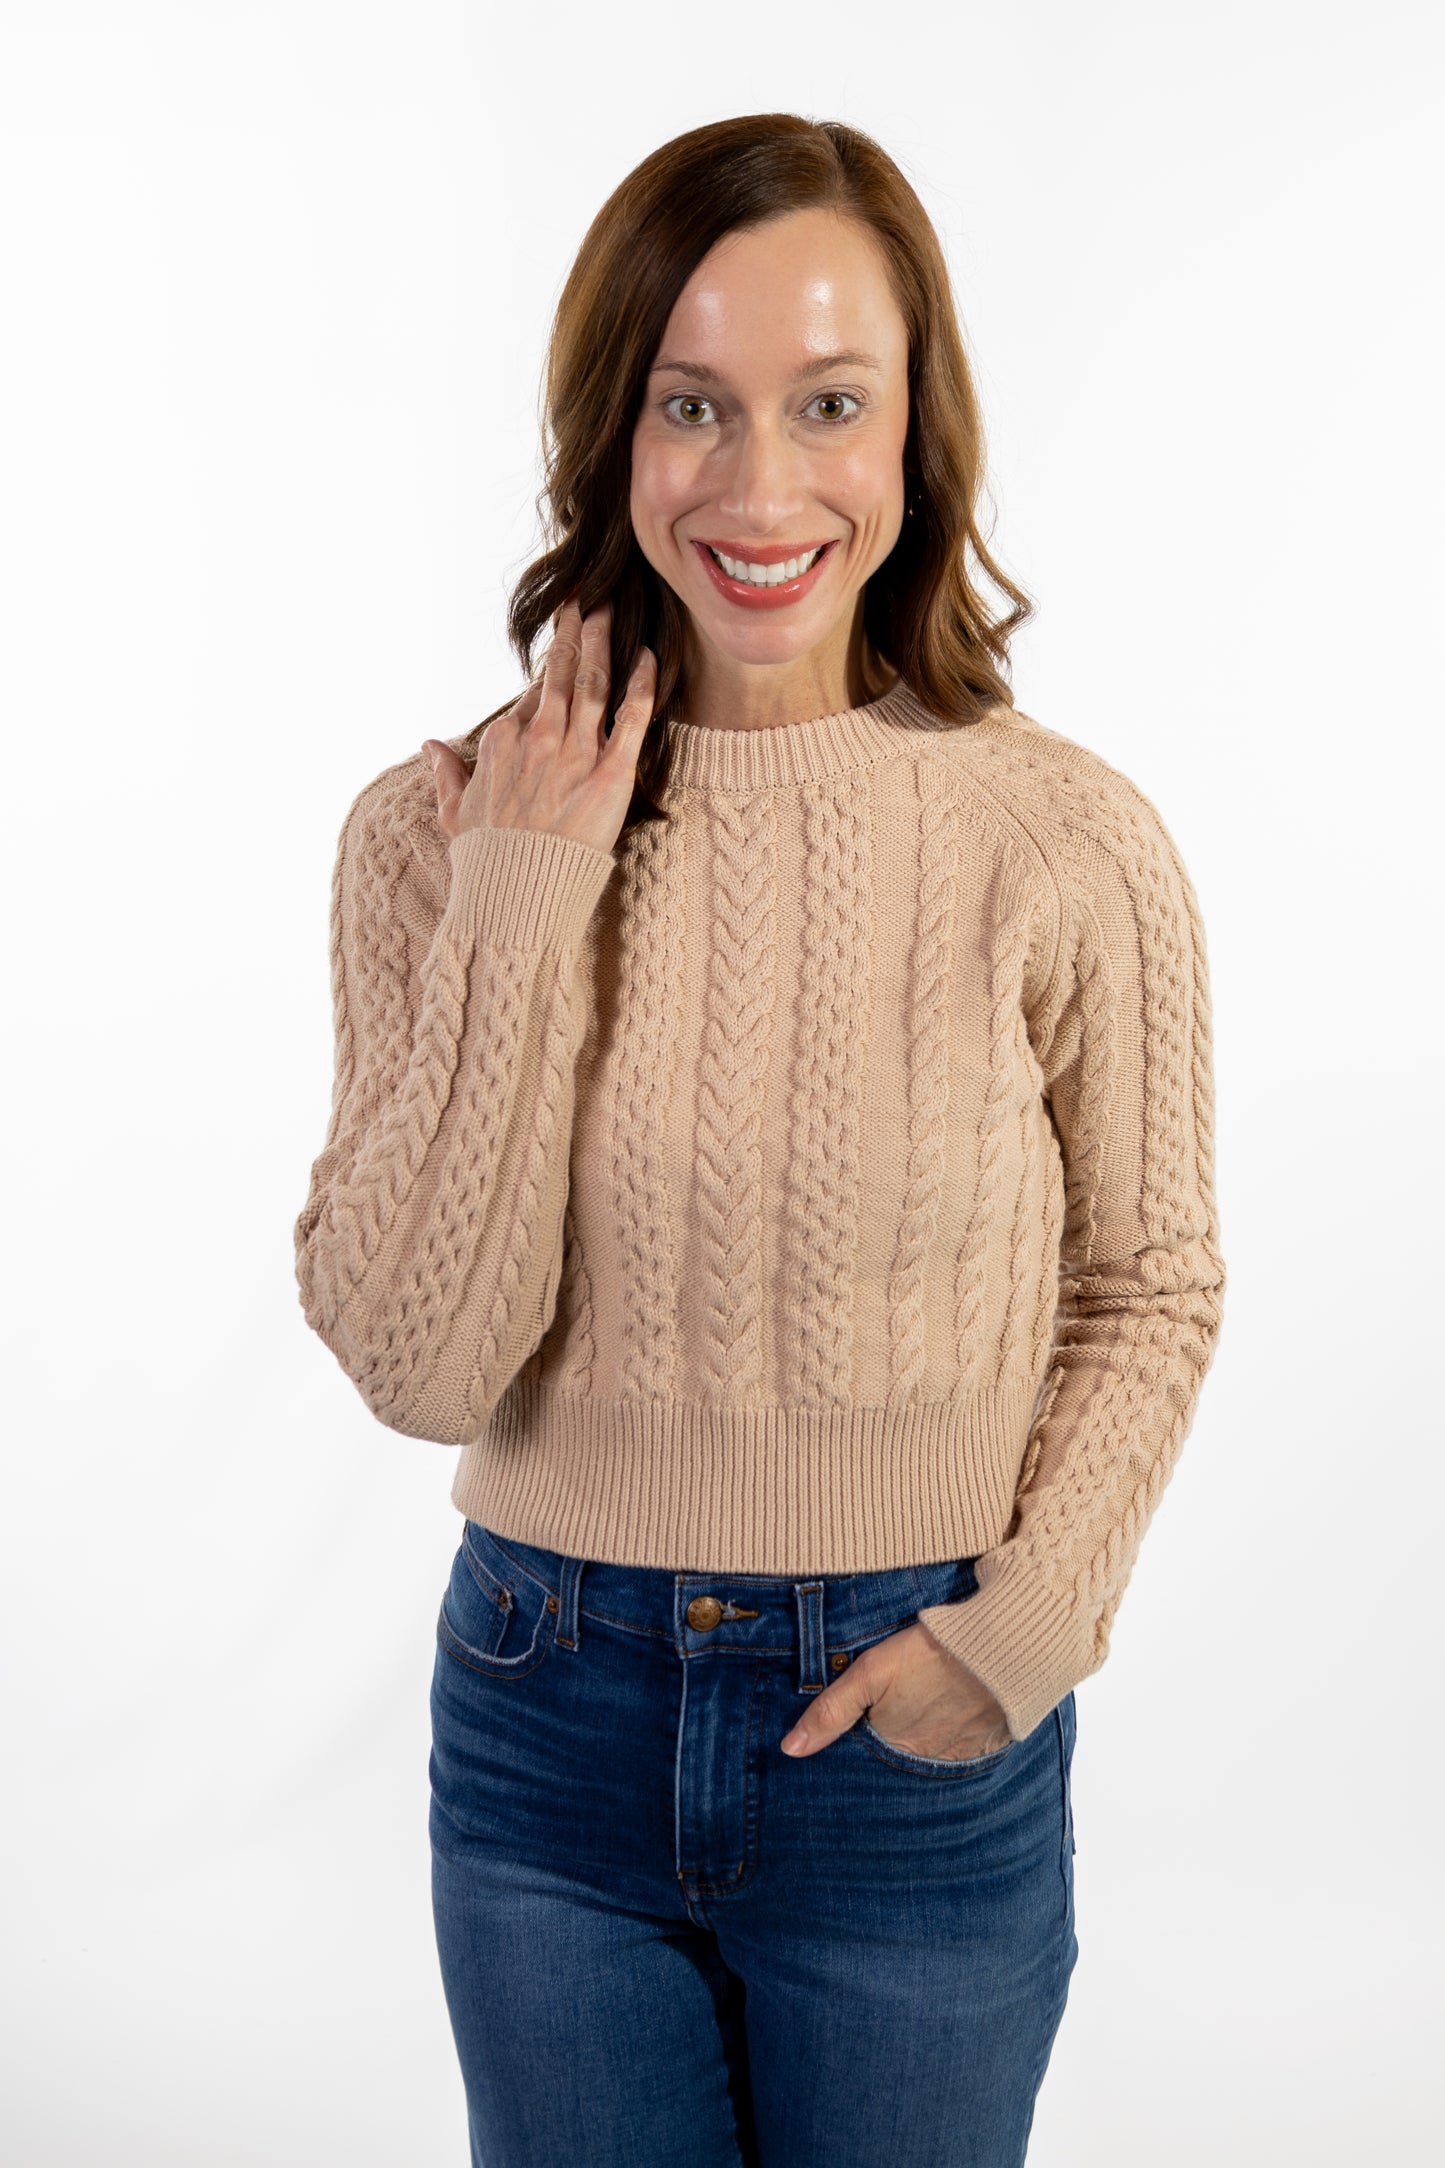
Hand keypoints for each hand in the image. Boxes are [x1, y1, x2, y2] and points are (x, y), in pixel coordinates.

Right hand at [422, 596, 656, 856]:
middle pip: (562, 670)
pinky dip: (643, 684)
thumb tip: (429, 747)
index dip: (550, 662)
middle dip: (577, 627)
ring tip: (613, 607)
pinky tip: (650, 657)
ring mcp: (576, 754)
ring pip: (593, 681)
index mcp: (504, 741)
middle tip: (590, 595)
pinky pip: (631, 717)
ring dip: (605, 640)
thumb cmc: (487, 861)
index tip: (563, 634)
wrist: (516, 895)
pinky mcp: (611, 775)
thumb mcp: (454, 812)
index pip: (533, 692)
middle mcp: (540, 737)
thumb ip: (445, 773)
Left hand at [780, 1622, 1011, 1760]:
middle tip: (884, 1730)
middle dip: (887, 1754)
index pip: (867, 1763)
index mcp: (897, 1748)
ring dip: (919, 1746)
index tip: (846, 1745)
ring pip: (928, 1759)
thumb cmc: (930, 1655)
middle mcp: (927, 1762)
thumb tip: (790, 1750)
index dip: (854, 1752)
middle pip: (898, 1764)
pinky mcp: (988, 1744)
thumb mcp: (871, 1673)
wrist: (1003, 1647)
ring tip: (914, 1724)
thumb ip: (831, 1711)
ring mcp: (961, 1756)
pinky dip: (950, 1742)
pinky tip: (946, 1722)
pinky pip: (961, 1754)